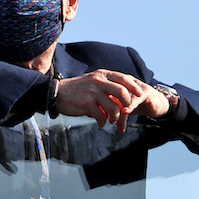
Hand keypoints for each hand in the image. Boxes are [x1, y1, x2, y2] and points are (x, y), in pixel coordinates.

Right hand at [54, 70, 168, 130]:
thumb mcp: (93, 81)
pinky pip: (101, 116)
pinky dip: (103, 122)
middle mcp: (98, 81)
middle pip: (122, 92)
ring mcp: (93, 92)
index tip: (141, 94)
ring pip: (114, 107)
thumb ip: (107, 85)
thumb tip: (122, 95)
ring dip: (115, 116)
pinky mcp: (87, 103)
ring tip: (112, 120)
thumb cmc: (77, 89)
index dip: (134, 87)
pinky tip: (101, 123)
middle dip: (127, 103)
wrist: (57, 94)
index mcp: (102, 74)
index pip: (123, 78)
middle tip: (126, 111)